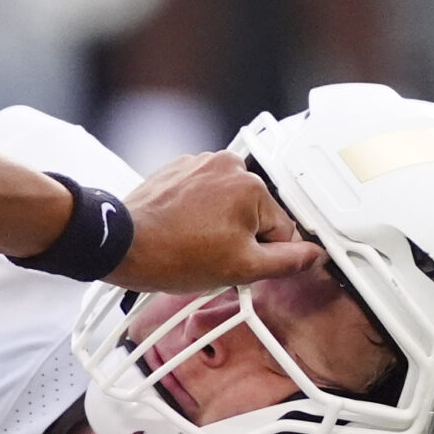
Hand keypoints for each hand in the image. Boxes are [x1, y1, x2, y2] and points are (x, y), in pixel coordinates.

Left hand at [110, 152, 321, 290]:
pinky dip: (198, 212)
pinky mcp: (177, 169)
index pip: (282, 229)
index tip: (244, 264)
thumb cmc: (172, 254)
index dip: (266, 255)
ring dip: (219, 224)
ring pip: (229, 204)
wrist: (121, 245)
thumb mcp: (241, 269)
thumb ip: (286, 262)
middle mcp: (228, 165)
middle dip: (241, 237)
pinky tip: (182, 230)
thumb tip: (312, 256)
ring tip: (194, 244)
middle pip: (255, 213)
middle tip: (213, 256)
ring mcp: (199, 164)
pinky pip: (203, 195)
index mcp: (251, 187)